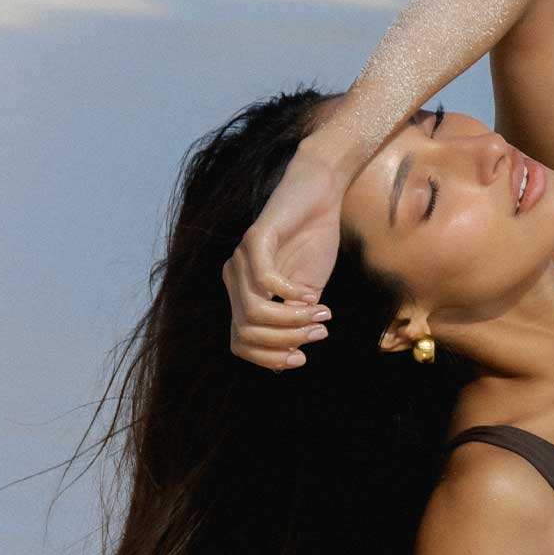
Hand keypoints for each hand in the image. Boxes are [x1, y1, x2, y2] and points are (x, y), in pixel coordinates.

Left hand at [223, 143, 343, 372]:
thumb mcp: (305, 295)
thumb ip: (295, 323)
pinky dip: (290, 294)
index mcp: (242, 295)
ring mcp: (240, 259)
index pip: (240, 343)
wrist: (319, 196)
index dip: (269, 358)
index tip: (302, 357)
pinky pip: (264, 281)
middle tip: (318, 332)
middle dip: (286, 340)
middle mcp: (234, 279)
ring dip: (292, 321)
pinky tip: (309, 293)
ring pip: (253, 312)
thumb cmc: (312, 243)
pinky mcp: (255, 239)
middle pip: (246, 333)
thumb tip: (288, 358)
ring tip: (319, 315)